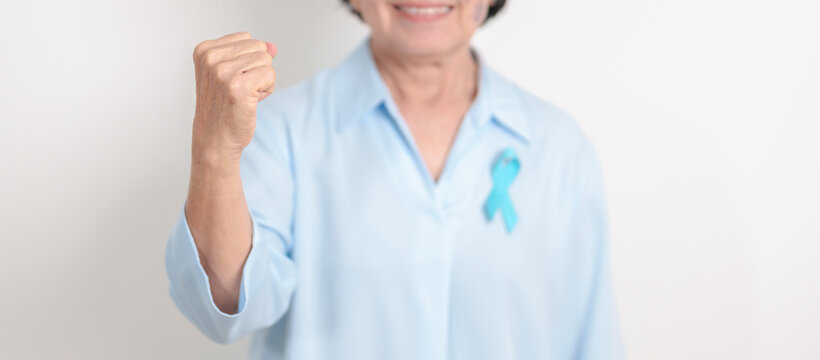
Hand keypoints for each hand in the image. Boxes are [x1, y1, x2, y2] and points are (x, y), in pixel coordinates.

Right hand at [190, 32, 277, 159]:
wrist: (215, 137)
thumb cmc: (223, 106)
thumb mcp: (232, 73)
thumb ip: (251, 54)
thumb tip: (272, 46)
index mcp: (204, 50)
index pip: (246, 38)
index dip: (247, 60)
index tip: (231, 79)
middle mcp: (211, 59)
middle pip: (258, 47)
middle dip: (257, 69)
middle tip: (239, 89)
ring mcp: (223, 72)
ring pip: (266, 60)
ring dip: (262, 80)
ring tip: (244, 96)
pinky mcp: (239, 86)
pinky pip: (270, 75)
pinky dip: (267, 90)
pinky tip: (251, 102)